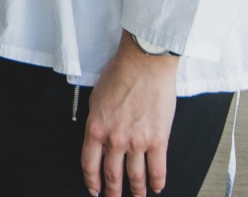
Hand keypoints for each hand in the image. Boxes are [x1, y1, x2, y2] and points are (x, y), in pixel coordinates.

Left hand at [81, 34, 178, 195]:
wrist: (143, 64)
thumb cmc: (120, 74)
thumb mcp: (96, 98)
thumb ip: (97, 121)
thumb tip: (98, 134)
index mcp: (96, 129)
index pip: (90, 164)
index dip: (92, 181)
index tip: (94, 190)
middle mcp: (115, 139)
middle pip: (112, 174)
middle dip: (113, 192)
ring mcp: (137, 142)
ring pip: (135, 176)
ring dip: (137, 191)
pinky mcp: (158, 140)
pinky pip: (158, 168)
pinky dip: (158, 181)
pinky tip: (157, 187)